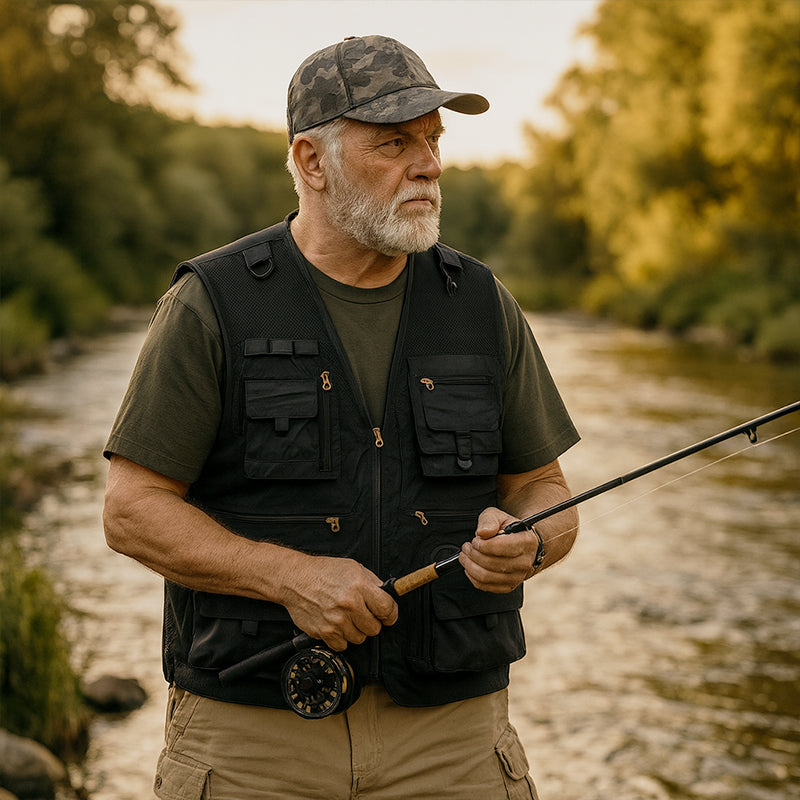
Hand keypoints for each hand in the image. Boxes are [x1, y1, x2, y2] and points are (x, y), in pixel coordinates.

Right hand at [279, 554, 397, 651]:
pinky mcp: (324, 632)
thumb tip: (387, 595)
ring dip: (356, 631)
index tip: (388, 616)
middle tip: (364, 614)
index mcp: (359, 586)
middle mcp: (349, 604)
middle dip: (372, 622)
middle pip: (374, 628)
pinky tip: (337, 625)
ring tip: (347, 617)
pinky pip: (342, 645)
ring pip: (359, 639)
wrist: (295, 579)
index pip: (387, 609)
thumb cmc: (322, 572)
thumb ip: (372, 582)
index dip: (391, 614)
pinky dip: (342, 638)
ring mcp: (336, 620)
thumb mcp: (353, 567)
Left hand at [459, 507, 539, 592]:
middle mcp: (524, 562)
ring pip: (485, 576)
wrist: (519, 545)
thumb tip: (482, 533)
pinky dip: (472, 576)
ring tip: (466, 555)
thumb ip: (489, 521)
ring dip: (469, 565)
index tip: (475, 540)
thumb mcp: (498, 516)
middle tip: (467, 546)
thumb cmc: (508, 529)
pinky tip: (471, 565)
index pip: (501, 547)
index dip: (483, 545)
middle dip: (472, 554)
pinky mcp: (508, 587)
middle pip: (491, 563)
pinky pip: (484, 586)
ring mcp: (517, 577)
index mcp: (526, 542)